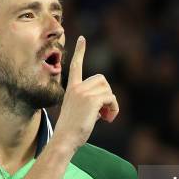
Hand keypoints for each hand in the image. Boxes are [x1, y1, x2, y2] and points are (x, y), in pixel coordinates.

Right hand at [52, 36, 118, 151]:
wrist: (64, 139)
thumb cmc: (71, 131)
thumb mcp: (79, 112)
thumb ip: (89, 102)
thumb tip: (106, 104)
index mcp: (71, 89)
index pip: (75, 66)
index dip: (80, 52)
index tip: (82, 38)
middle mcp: (77, 88)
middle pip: (102, 79)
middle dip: (107, 94)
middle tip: (105, 111)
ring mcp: (84, 93)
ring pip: (108, 89)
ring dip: (111, 103)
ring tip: (106, 116)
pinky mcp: (92, 100)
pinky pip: (111, 98)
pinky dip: (114, 109)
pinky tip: (107, 119)